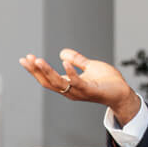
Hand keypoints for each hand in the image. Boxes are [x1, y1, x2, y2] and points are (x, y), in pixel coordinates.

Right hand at [19, 48, 141, 122]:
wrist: (122, 93)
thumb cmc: (107, 82)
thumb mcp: (90, 67)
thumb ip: (77, 61)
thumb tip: (62, 53)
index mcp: (68, 85)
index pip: (47, 78)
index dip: (35, 69)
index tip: (25, 58)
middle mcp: (70, 91)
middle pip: (48, 82)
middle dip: (36, 71)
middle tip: (26, 59)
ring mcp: (80, 92)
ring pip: (59, 83)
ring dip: (47, 71)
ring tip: (38, 60)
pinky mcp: (91, 90)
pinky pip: (78, 82)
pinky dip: (70, 73)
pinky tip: (64, 62)